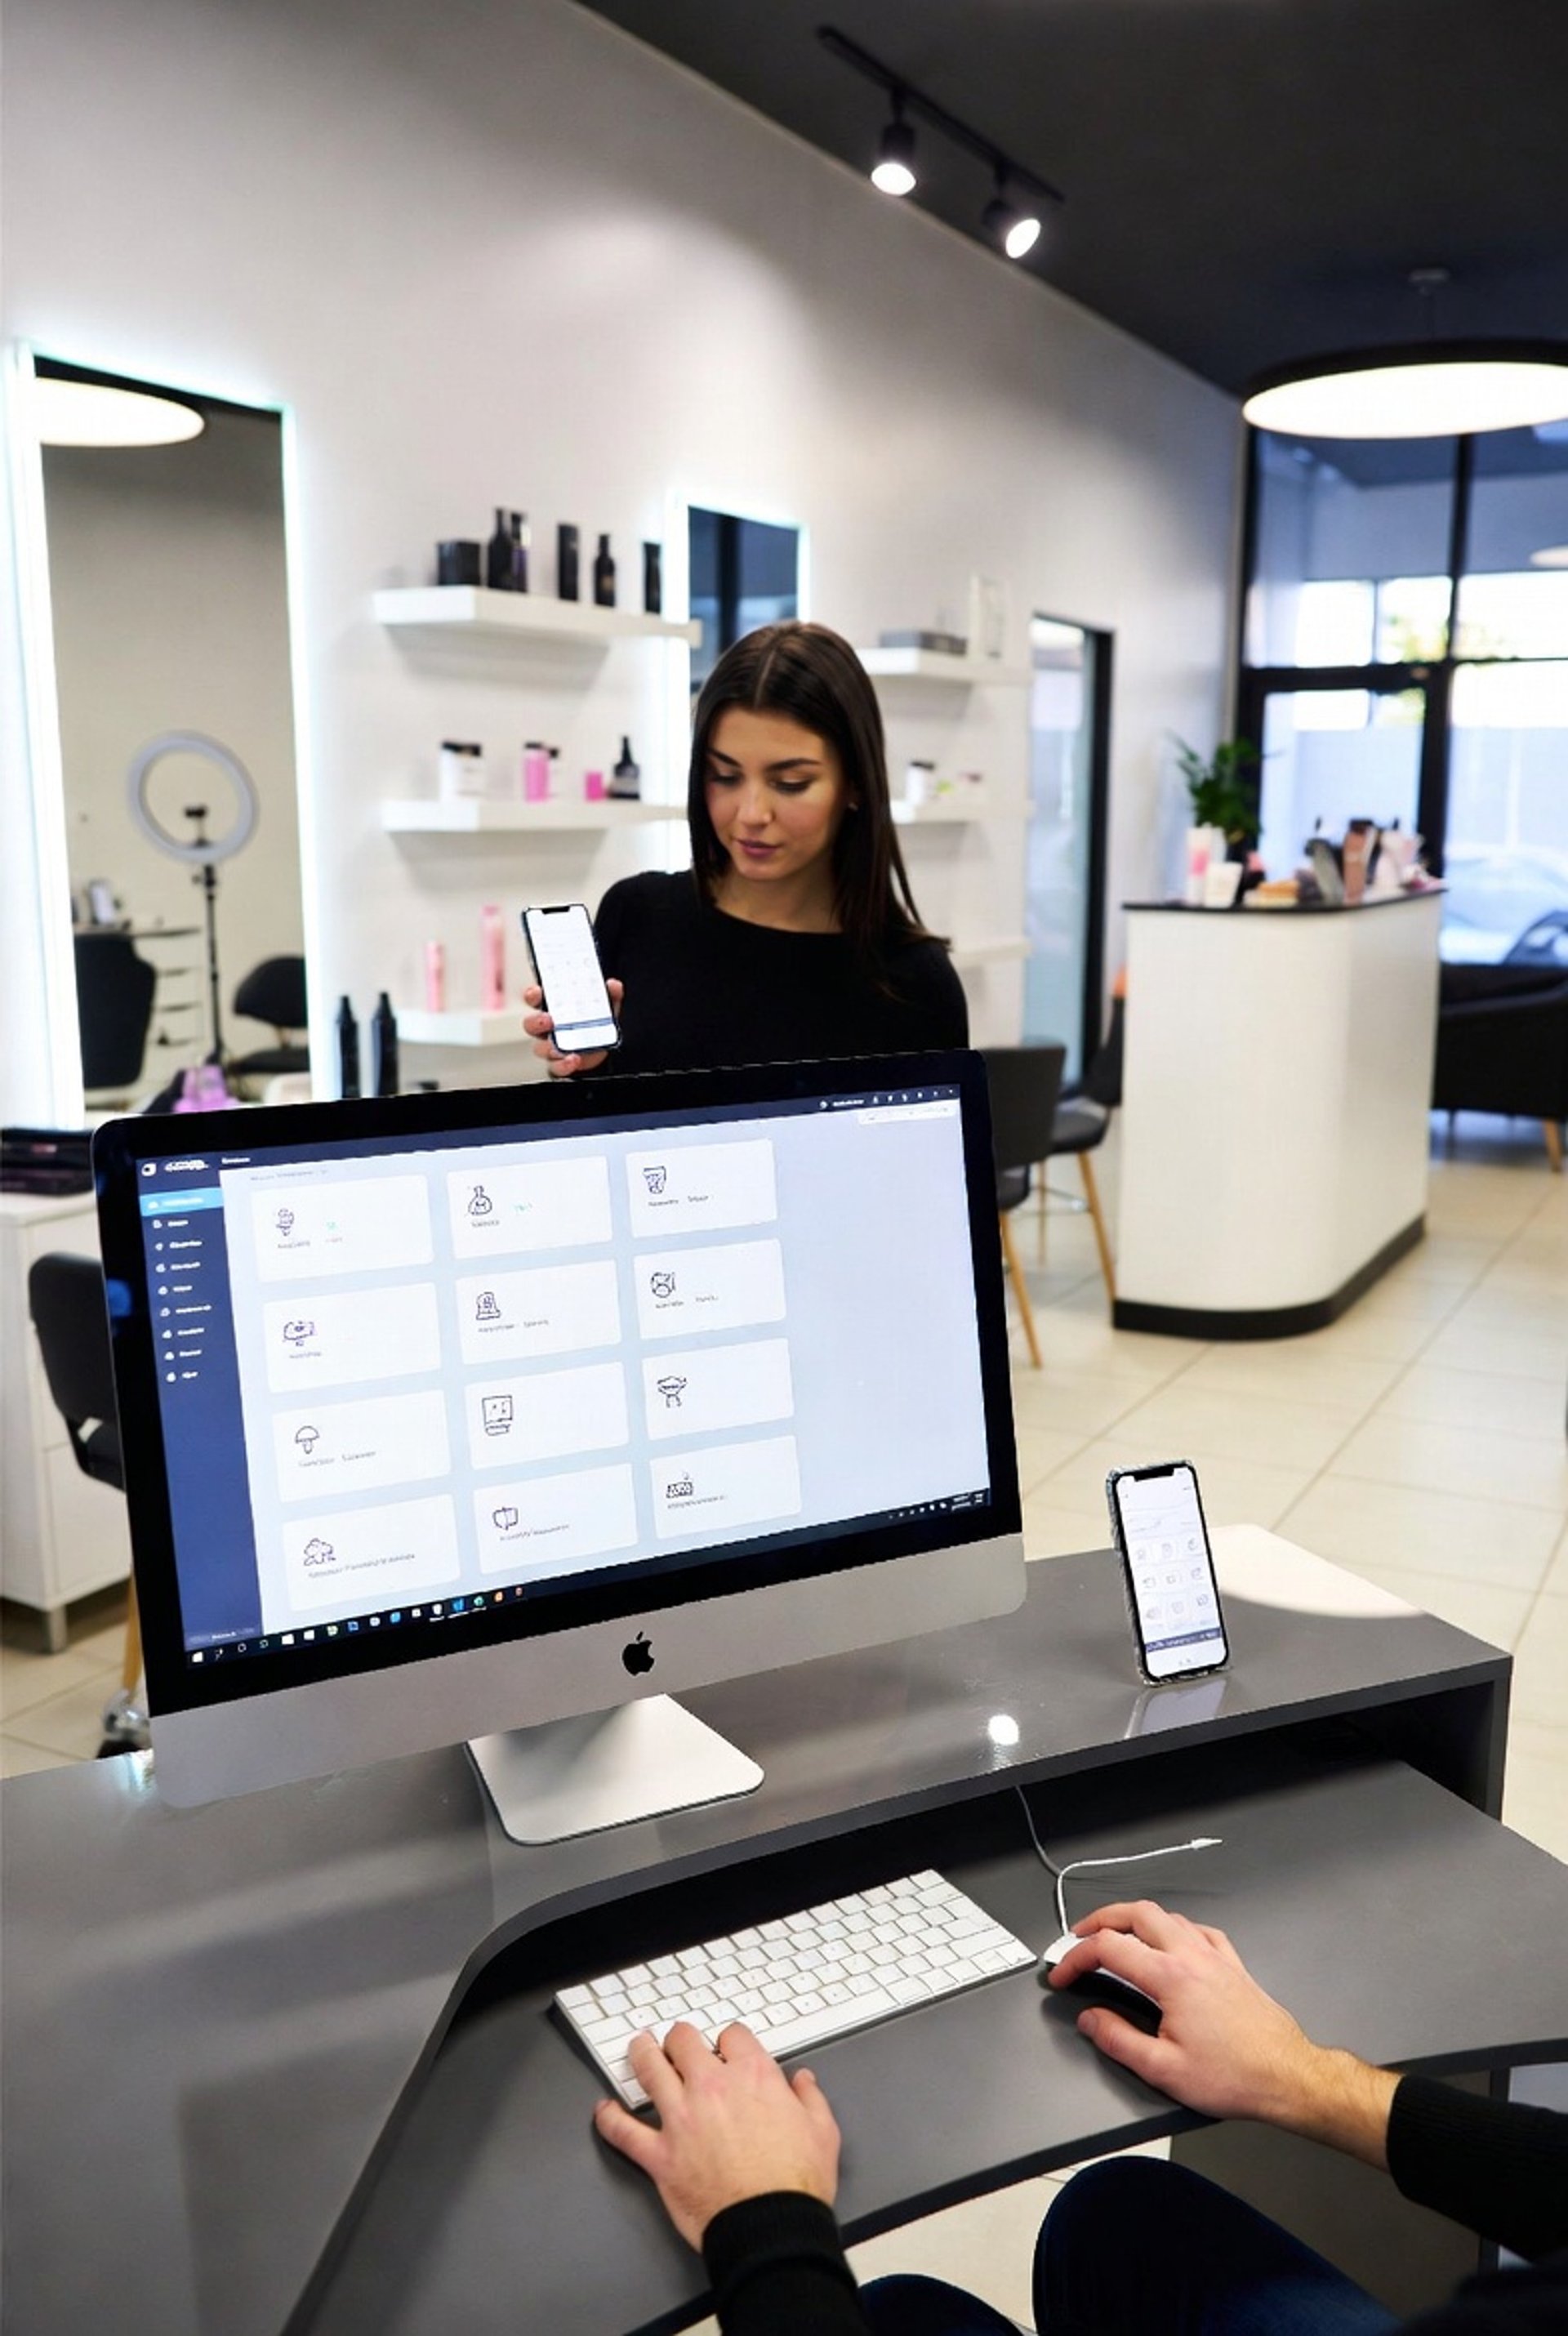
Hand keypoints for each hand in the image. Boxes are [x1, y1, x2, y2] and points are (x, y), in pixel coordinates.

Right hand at [523, 978, 622, 1077]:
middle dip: (537, 1021)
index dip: (533, 994)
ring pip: (541, 1047)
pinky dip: (563, 1064)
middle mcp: (547, 1027)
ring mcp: (550, 1046)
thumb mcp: (602, 1005)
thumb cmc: (593, 1022)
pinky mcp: (559, 1063)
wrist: (600, 1047)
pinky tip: (573, 1059)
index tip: (537, 992)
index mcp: (553, 1008)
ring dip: (549, 1047)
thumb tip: (613, 986)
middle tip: (548, 1019)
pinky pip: (556, 1066)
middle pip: (532, 1024)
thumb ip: (607, 995)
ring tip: (559, 1046)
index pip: (535, 998)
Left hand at [592, 2021, 840, 2250]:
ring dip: (641, 2055)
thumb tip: (803, 2082)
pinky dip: (609, 2119)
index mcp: (754, 2077)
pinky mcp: (660, 2155)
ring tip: (638, 2049)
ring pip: (650, 2069)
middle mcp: (713, 2088)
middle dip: (680, 2039)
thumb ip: (810, 2100)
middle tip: (678, 2044)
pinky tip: (604, 2111)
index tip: (726, 2049)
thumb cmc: (795, 2185)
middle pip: (684, 2041)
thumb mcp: (822, 2132)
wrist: (771, 2228)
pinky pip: (624, 2130)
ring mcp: (682, 2119)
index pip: (732, 2035)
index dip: (728, 2041)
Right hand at [1049, 1901, 1394, 2165]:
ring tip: (1116, 1935)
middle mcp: (1192, 1955)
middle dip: (1101, 1919)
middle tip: (1079, 1936)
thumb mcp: (1164, 2070)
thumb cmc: (1231, 2077)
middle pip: (1137, 1913)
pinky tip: (1171, 1942)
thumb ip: (1118, 2040)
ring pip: (1167, 1916)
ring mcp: (1216, 1955)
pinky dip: (1174, 1928)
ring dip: (1135, 1919)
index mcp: (1170, 1976)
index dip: (1076, 1958)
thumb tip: (1089, 2019)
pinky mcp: (1234, 1965)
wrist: (1287, 2077)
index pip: (1109, 1948)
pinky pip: (1199, 1930)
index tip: (1061, 1975)